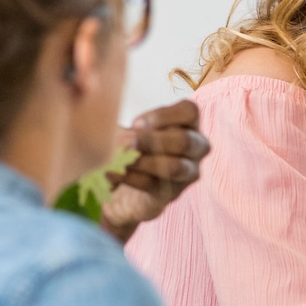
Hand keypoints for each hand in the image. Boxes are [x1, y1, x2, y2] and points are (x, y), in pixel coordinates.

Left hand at [100, 101, 210, 243]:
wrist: (119, 187)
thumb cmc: (129, 148)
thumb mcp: (129, 130)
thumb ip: (128, 125)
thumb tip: (109, 121)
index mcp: (188, 124)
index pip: (189, 111)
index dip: (163, 115)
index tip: (135, 123)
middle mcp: (196, 148)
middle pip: (184, 141)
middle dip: (150, 140)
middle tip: (123, 141)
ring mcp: (187, 173)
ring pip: (174, 166)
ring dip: (141, 160)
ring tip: (116, 158)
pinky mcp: (171, 193)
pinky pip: (154, 184)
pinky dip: (129, 177)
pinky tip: (109, 172)